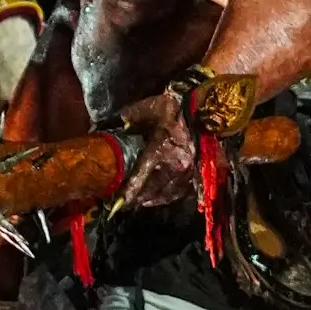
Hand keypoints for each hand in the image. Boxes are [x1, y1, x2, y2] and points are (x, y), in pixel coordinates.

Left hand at [117, 91, 197, 211]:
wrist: (197, 107)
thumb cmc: (168, 108)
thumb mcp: (144, 110)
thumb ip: (128, 120)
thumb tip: (113, 127)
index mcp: (158, 151)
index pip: (140, 178)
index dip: (128, 192)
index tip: (118, 202)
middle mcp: (174, 165)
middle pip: (152, 190)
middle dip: (138, 198)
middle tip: (125, 203)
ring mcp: (186, 170)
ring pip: (166, 193)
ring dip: (152, 199)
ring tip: (140, 202)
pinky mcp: (193, 170)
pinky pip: (180, 190)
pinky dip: (168, 196)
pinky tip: (160, 197)